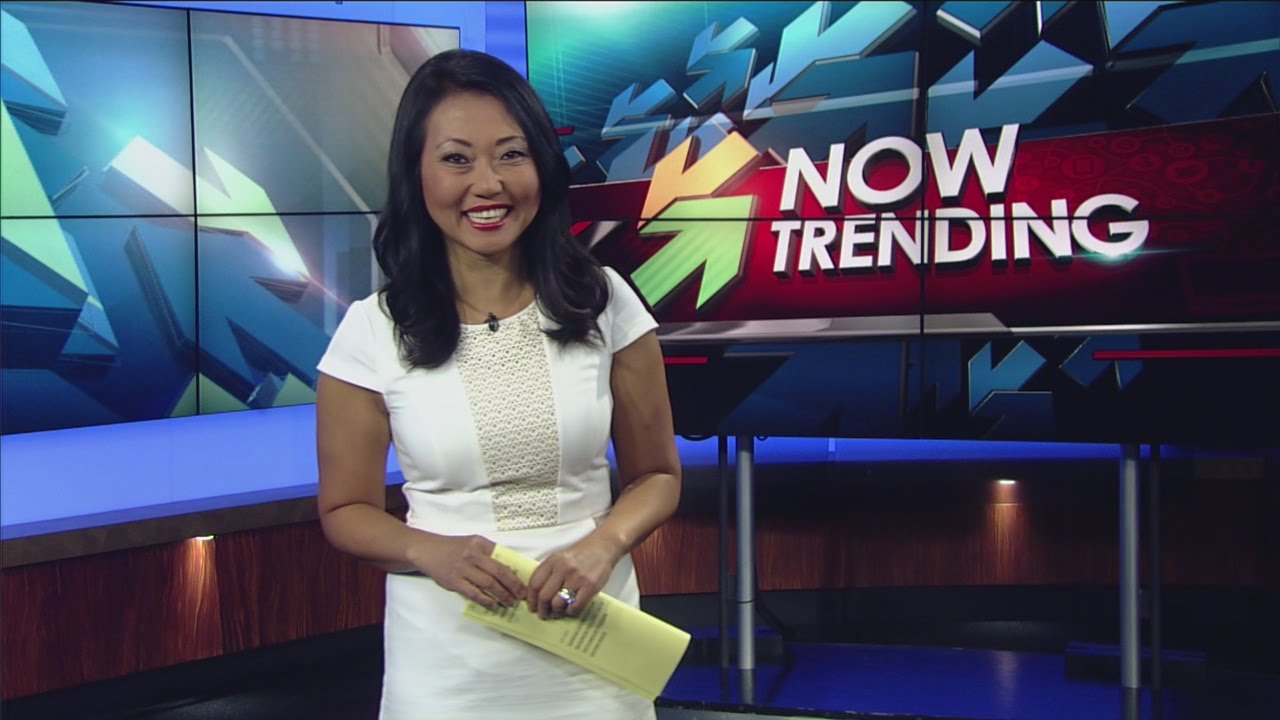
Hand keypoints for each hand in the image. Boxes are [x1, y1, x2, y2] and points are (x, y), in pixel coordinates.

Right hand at [409, 533, 525, 610]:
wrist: (427, 550)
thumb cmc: (453, 548)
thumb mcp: (472, 543)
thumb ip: (488, 554)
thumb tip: (510, 570)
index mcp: (480, 543)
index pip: (503, 558)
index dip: (516, 572)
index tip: (525, 582)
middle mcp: (472, 554)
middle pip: (499, 571)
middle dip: (513, 586)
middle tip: (522, 596)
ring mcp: (463, 568)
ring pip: (488, 583)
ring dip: (502, 595)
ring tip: (510, 602)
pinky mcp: (454, 581)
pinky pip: (473, 593)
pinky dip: (485, 600)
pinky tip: (493, 605)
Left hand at [526, 534, 622, 619]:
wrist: (603, 546)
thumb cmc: (580, 555)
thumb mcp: (559, 558)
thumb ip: (548, 573)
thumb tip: (536, 595)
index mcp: (552, 561)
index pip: (534, 584)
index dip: (531, 599)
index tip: (532, 607)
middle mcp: (563, 569)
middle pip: (544, 596)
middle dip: (542, 610)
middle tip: (544, 615)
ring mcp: (577, 578)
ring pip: (558, 603)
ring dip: (556, 612)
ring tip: (558, 612)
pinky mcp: (590, 586)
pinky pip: (575, 606)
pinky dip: (570, 612)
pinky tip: (571, 609)